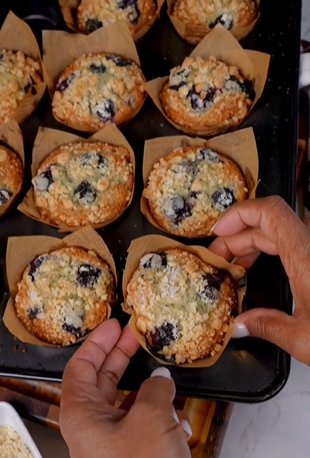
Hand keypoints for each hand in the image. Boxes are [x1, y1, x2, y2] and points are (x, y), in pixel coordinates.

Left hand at [60, 319, 191, 457]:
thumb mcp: (151, 417)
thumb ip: (156, 389)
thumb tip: (161, 379)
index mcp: (82, 414)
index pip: (80, 367)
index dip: (97, 342)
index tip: (114, 325)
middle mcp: (91, 427)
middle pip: (102, 380)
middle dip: (122, 356)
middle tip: (135, 336)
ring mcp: (110, 442)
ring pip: (128, 403)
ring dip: (151, 394)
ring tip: (168, 384)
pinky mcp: (129, 454)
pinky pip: (142, 426)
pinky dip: (161, 420)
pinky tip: (179, 424)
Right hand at [209, 196, 309, 365]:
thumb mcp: (303, 337)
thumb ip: (266, 326)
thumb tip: (241, 325)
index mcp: (305, 255)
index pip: (268, 211)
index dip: (238, 214)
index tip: (218, 231)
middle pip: (268, 223)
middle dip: (238, 236)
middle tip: (219, 258)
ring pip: (280, 233)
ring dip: (253, 244)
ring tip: (236, 264)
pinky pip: (291, 245)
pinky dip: (270, 252)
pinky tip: (261, 270)